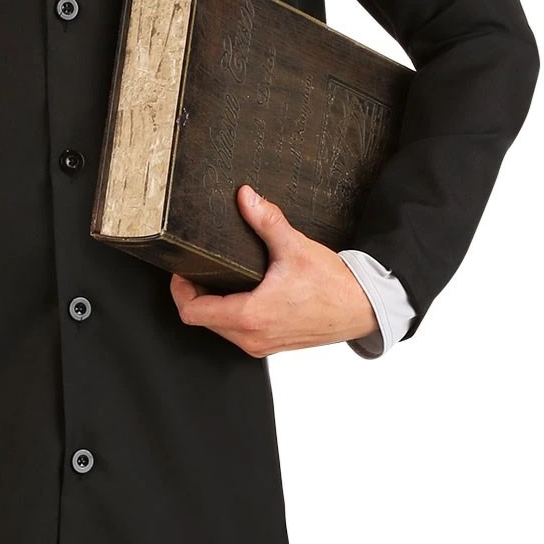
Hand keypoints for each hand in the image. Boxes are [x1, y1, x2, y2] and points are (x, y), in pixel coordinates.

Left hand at [170, 184, 379, 354]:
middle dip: (196, 295)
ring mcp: (261, 345)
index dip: (180, 290)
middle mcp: (252, 337)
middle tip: (199, 270)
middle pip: (202, 321)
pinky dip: (232, 315)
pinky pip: (238, 334)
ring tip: (219, 280)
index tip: (184, 270)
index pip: (193, 312)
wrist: (363, 308)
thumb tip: (246, 197)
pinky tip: (242, 294)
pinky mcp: (271, 346)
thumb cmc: (333, 285)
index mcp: (251, 316)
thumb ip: (267, 220)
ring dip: (214, 307)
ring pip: (219, 330)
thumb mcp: (295, 247)